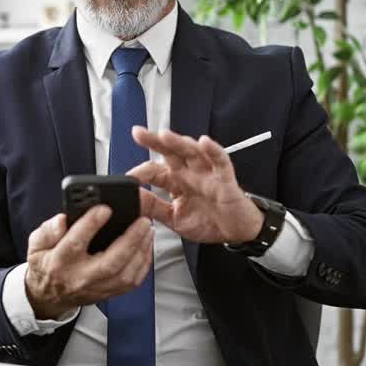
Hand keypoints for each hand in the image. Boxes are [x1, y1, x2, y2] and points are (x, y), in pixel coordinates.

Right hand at [24, 206, 153, 319]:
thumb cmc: (46, 264)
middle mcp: (80, 277)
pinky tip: (146, 247)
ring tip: (148, 230)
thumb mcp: (36, 243)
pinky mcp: (109, 293)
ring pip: (125, 274)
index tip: (104, 208)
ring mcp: (97, 288)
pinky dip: (143, 264)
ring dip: (141, 251)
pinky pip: (132, 282)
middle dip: (130, 240)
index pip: (76, 242)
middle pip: (110, 263)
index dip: (91, 224)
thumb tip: (63, 219)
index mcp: (59, 262)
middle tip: (142, 221)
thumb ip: (48, 229)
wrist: (48, 296)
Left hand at [127, 126, 263, 244]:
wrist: (237, 232)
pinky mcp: (225, 179)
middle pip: (171, 152)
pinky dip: (213, 151)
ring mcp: (208, 174)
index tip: (128, 179)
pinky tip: (204, 143)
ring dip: (179, 142)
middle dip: (155, 141)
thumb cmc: (209, 222)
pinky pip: (220, 161)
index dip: (141, 172)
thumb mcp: (174, 219)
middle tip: (138, 133)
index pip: (155, 171)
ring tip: (165, 135)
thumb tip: (133, 199)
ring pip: (193, 152)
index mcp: (177, 182)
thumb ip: (154, 208)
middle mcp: (191, 173)